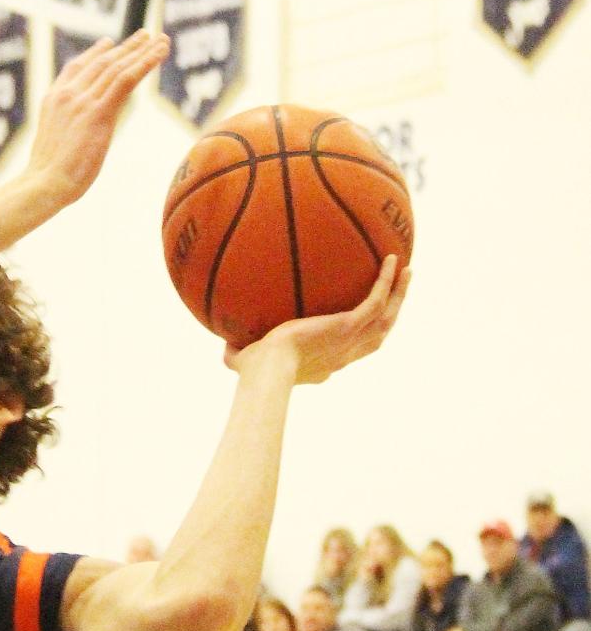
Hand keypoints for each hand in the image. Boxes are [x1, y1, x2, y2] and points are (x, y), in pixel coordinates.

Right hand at [25, 31, 168, 208]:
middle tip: (144, 35)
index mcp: (54, 100)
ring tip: (160, 39)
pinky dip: (146, 62)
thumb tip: (76, 141)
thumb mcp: (54, 146)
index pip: (77, 67)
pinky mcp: (99, 112)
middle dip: (125, 48)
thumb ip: (67, 132)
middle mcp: (68, 94)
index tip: (109, 43)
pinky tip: (159, 52)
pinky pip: (126, 79)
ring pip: (117, 67)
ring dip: (142, 51)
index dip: (95, 53)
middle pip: (101, 63)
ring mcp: (83, 101)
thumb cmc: (46, 178)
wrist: (44, 184)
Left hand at [226, 256, 409, 384]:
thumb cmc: (253, 371)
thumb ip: (235, 351)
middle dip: (390, 314)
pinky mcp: (350, 325)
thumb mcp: (243, 360)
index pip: (347, 353)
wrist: (268, 369)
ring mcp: (350, 340)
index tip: (358, 323)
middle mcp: (344, 355)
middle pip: (378, 335)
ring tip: (407, 271)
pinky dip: (387, 281)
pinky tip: (391, 259)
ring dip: (400, 294)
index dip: (357, 339)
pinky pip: (377, 299)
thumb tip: (222, 345)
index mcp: (325, 364)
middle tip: (398, 292)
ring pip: (387, 317)